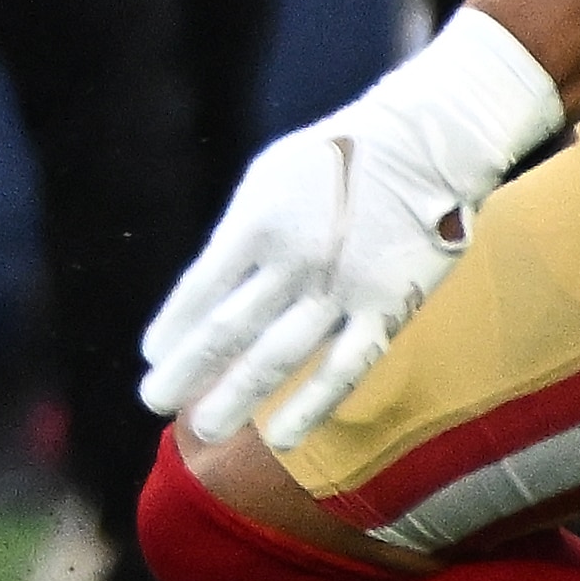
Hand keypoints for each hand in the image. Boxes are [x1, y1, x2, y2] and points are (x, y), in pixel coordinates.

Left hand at [140, 13, 566, 453]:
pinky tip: (280, 438)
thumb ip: (237, 235)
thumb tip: (204, 290)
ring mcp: (338, 289)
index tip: (153, 356)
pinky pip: (342, 369)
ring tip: (202, 430)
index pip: (199, 289)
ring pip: (276, 358)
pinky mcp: (385, 310)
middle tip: (153, 402)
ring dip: (233, 397)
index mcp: (256, 223)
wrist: (426, 142)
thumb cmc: (339, 158)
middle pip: (226, 330)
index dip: (173, 327)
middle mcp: (291, 259)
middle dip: (186, 372)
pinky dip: (309, 407)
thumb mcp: (270, 178)